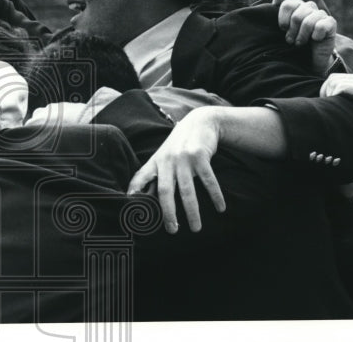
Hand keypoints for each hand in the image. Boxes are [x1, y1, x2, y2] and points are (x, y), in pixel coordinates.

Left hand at [126, 107, 226, 233]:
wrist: (200, 122)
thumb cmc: (179, 145)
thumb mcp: (163, 156)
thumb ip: (153, 173)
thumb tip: (138, 196)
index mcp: (156, 162)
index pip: (140, 178)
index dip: (134, 193)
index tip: (132, 210)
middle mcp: (167, 160)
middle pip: (164, 191)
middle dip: (168, 213)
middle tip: (172, 231)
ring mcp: (184, 158)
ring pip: (187, 190)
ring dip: (192, 211)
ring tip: (196, 228)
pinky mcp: (200, 156)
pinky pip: (208, 181)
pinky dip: (215, 196)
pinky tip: (220, 209)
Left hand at [273, 0, 336, 74]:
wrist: (310, 59)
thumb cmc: (294, 41)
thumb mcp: (283, 27)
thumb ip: (279, 8)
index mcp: (297, 5)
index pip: (288, 4)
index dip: (283, 19)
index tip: (282, 29)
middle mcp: (309, 7)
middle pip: (297, 15)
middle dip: (292, 31)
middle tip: (291, 40)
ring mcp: (321, 14)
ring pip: (308, 22)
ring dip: (302, 36)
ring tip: (300, 43)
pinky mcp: (331, 23)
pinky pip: (320, 26)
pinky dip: (315, 36)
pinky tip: (315, 40)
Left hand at [321, 72, 352, 134]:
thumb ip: (347, 94)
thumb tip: (326, 93)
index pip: (335, 78)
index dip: (326, 90)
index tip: (327, 103)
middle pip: (333, 78)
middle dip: (325, 91)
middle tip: (327, 105)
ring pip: (334, 82)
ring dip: (329, 95)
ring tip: (333, 107)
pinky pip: (341, 87)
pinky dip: (335, 96)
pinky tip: (339, 106)